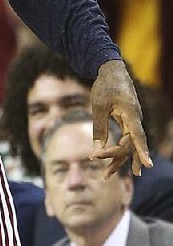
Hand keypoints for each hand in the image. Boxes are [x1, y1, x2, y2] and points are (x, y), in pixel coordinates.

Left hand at [90, 59, 152, 176]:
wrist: (112, 71)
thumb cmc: (105, 86)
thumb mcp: (98, 106)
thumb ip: (99, 127)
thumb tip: (96, 150)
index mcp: (130, 113)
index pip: (137, 135)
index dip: (142, 151)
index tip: (148, 165)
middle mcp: (135, 119)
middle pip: (130, 145)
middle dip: (118, 160)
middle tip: (106, 175)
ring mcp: (133, 121)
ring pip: (129, 144)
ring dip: (119, 158)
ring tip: (108, 174)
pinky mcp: (129, 121)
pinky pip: (127, 138)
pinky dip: (120, 149)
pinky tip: (116, 160)